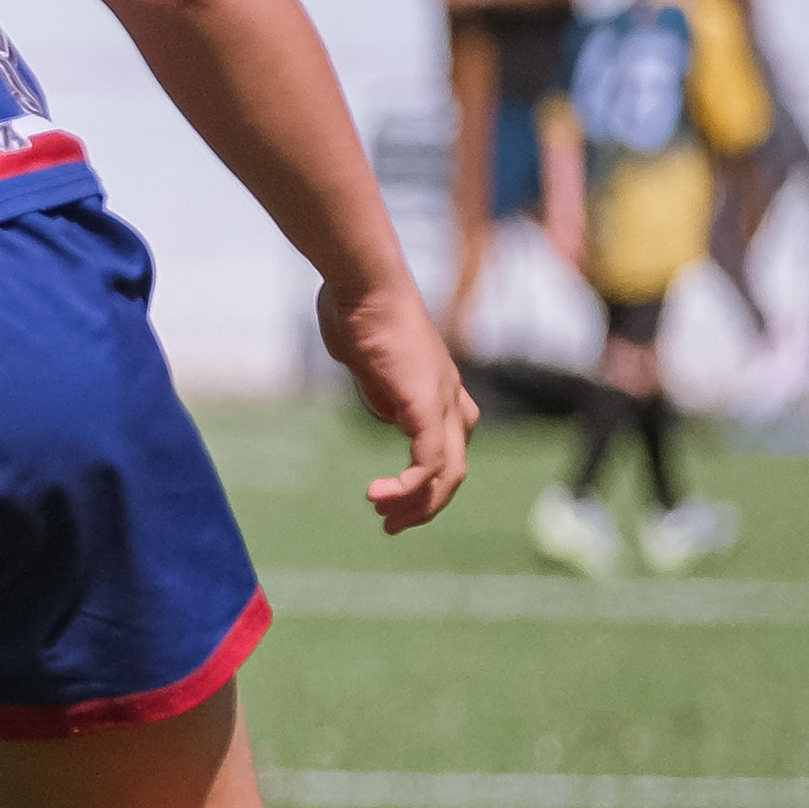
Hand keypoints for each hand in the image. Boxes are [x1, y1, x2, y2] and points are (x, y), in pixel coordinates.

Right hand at [318, 276, 475, 534]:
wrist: (363, 282)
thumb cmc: (353, 306)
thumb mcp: (364, 358)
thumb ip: (377, 385)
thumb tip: (384, 407)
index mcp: (434, 385)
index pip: (449, 442)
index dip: (426, 477)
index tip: (389, 496)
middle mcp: (447, 395)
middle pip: (455, 466)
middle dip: (426, 504)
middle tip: (391, 525)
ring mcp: (441, 399)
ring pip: (449, 471)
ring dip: (418, 504)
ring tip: (385, 518)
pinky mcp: (426, 403)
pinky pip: (429, 461)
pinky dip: (408, 487)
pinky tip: (379, 495)